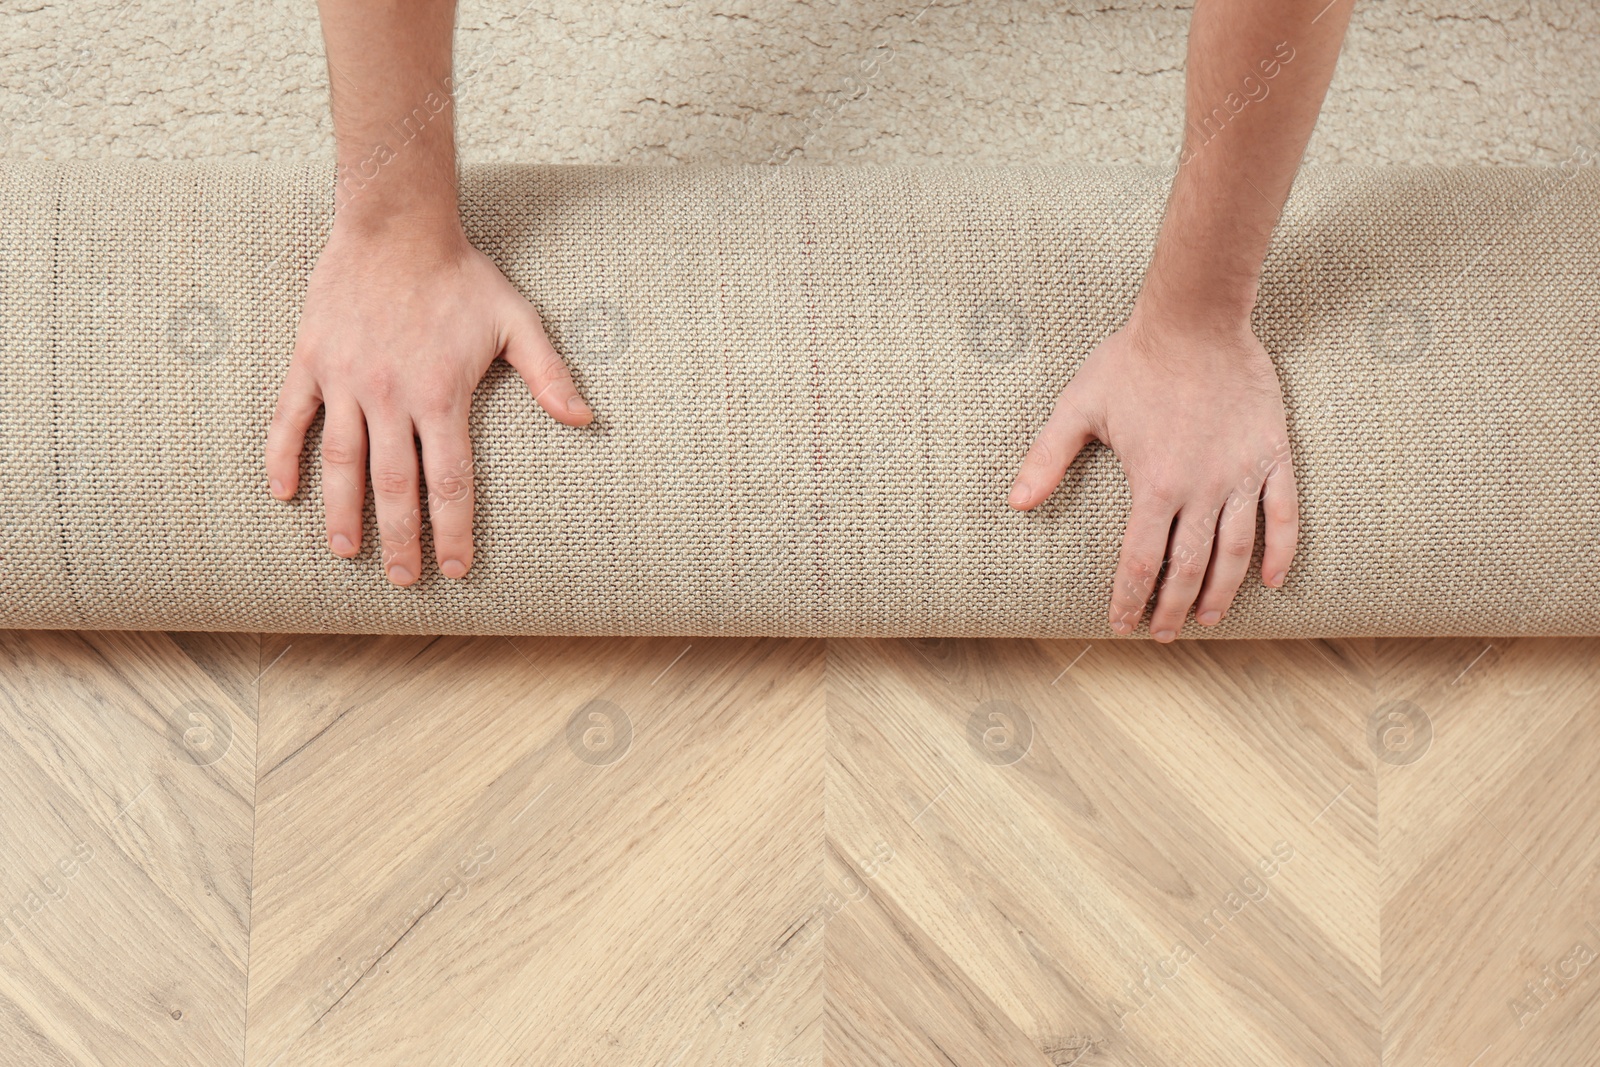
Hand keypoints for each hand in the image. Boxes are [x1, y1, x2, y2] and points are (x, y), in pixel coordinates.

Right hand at [266, 220, 592, 585]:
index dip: (453, 530)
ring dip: (341, 512)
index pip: (449, 482)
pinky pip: (290, 418)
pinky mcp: (311, 361)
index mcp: (441, 396)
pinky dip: (282, 457)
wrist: (396, 225)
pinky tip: (283, 493)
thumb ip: (549, 375)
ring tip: (346, 552)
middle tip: (402, 578)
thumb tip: (585, 419)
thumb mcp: (517, 321)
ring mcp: (345, 381)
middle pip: (394, 486)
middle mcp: (390, 397)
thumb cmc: (462, 276)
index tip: (454, 568)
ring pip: (340, 463)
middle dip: (399, 538)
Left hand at [1007, 308, 1297, 640]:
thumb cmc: (1132, 361)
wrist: (1195, 319)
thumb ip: (1047, 458)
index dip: (1130, 600)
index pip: (1140, 561)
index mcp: (1153, 484)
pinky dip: (1280, 551)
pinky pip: (1282, 513)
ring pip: (1236, 551)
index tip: (1122, 625)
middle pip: (1189, 568)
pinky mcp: (1271, 456)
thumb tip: (1014, 502)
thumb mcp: (1079, 407)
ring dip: (1222, 592)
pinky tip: (1273, 580)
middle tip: (1163, 633)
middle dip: (1173, 608)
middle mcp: (1201, 489)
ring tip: (1209, 618)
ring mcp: (1241, 474)